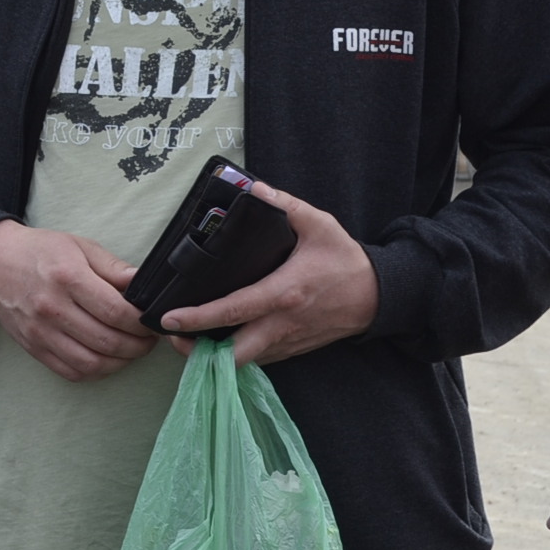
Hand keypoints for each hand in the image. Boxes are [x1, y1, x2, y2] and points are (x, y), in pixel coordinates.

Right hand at [0, 219, 150, 380]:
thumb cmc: (39, 251)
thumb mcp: (79, 246)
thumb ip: (113, 268)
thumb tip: (143, 285)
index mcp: (67, 277)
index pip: (116, 312)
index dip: (142, 323)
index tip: (152, 322)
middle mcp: (52, 308)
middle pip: (107, 341)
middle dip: (138, 346)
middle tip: (148, 340)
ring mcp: (40, 332)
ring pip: (92, 363)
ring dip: (120, 363)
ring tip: (130, 351)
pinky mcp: (33, 347)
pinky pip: (71, 372)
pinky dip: (95, 371)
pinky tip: (105, 359)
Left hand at [159, 181, 377, 364]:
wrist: (378, 297)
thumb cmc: (346, 262)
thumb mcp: (320, 225)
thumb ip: (287, 205)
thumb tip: (254, 187)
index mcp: (283, 293)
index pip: (233, 311)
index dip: (198, 318)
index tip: (170, 319)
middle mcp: (282, 324)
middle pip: (234, 355)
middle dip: (197, 353)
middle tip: (173, 336)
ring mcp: (288, 341)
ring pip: (244, 362)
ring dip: (214, 357)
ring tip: (188, 338)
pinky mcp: (293, 349)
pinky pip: (259, 359)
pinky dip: (236, 356)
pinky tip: (219, 341)